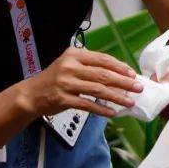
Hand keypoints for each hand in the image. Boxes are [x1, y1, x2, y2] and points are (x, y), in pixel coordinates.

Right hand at [20, 49, 142, 120]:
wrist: (30, 94)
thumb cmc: (54, 79)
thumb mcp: (69, 65)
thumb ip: (90, 67)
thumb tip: (118, 73)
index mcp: (74, 55)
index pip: (102, 59)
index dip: (119, 67)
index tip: (132, 74)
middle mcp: (70, 67)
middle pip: (103, 74)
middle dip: (123, 82)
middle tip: (138, 87)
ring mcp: (66, 83)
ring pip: (98, 90)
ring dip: (117, 97)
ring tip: (129, 102)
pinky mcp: (63, 99)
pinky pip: (87, 104)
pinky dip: (101, 109)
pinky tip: (112, 112)